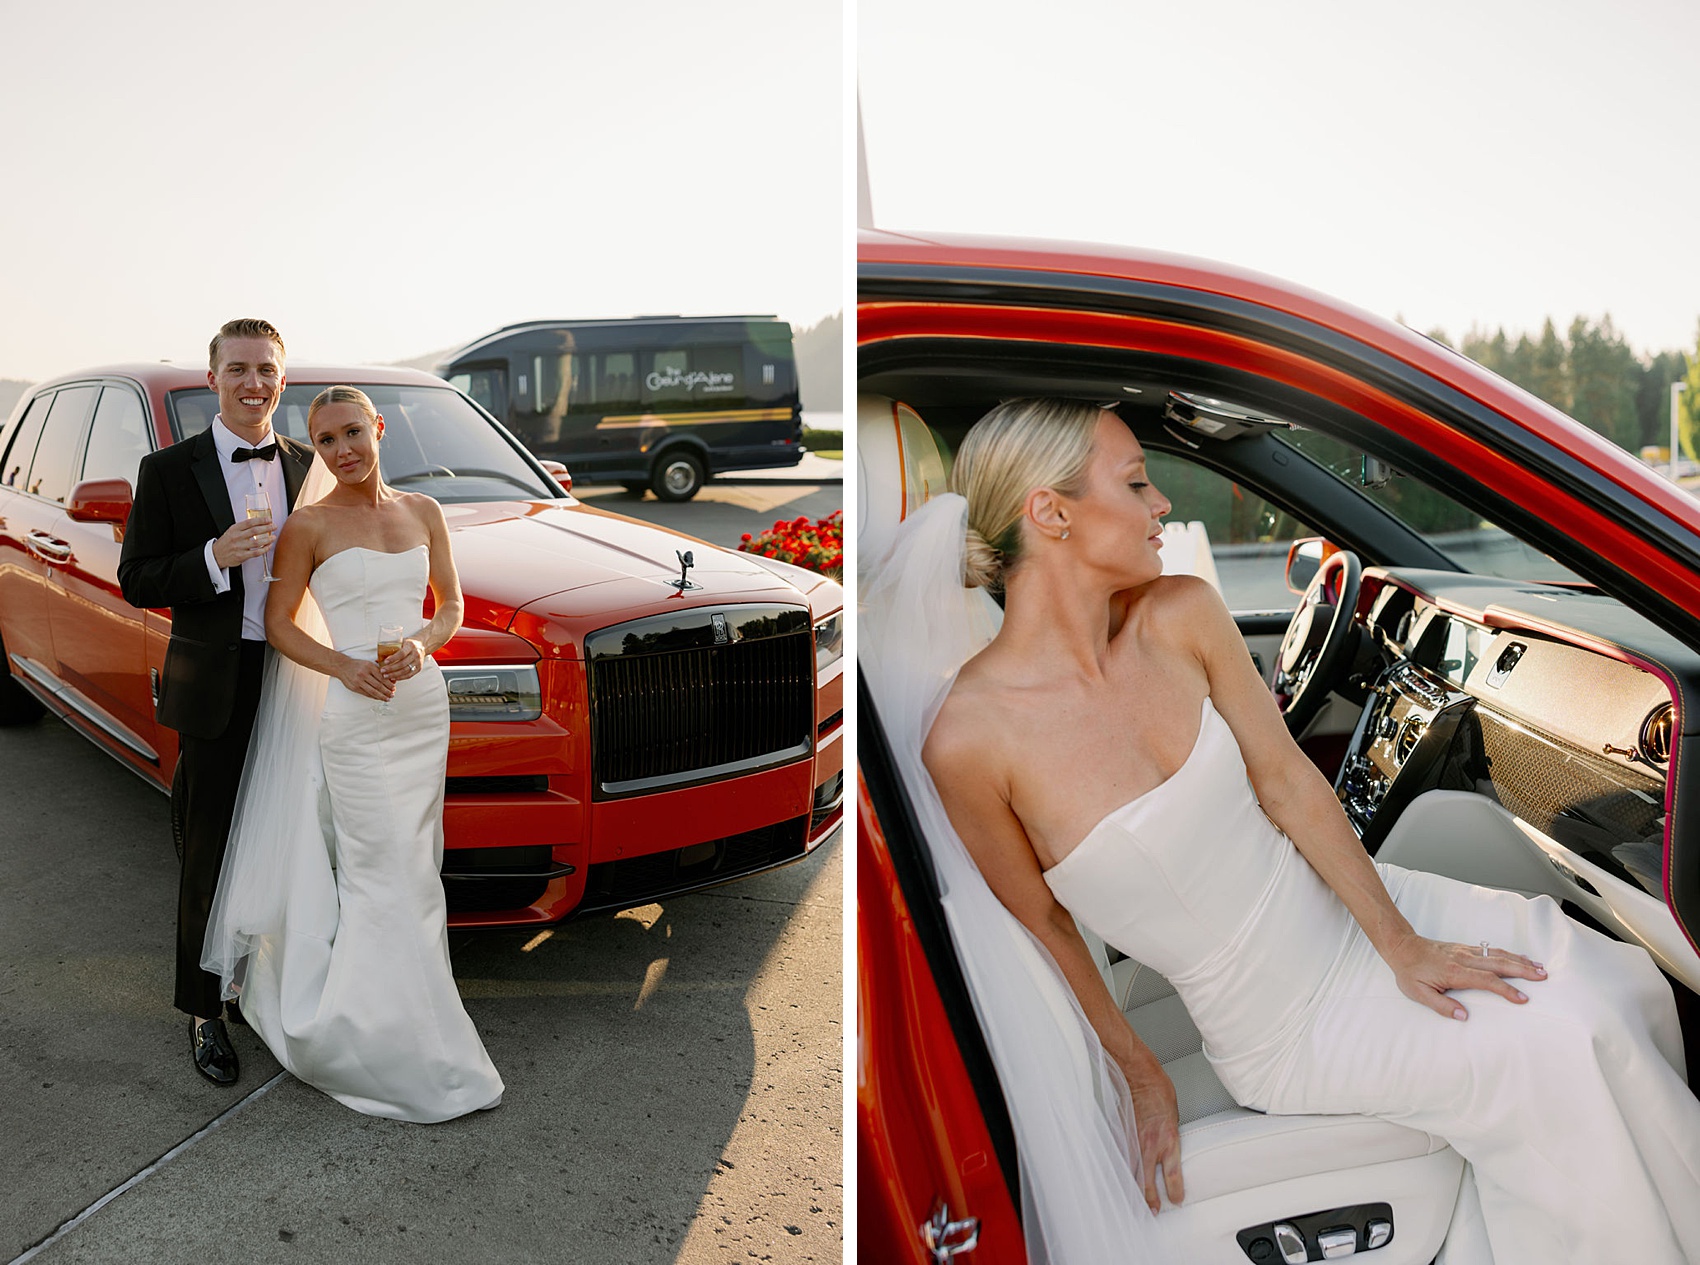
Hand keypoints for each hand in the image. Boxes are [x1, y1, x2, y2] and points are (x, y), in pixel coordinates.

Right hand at [211, 517, 272, 568]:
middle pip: (255, 531)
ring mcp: (239, 547)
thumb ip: (243, 528)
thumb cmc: (226, 543)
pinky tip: (268, 547)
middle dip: (267, 528)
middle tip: (274, 527)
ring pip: (257, 542)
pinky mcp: (241, 556)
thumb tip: (258, 523)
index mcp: (234, 529)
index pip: (249, 522)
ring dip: (268, 539)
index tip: (269, 520)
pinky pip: (256, 552)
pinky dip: (264, 549)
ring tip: (273, 537)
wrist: (216, 555)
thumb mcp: (231, 531)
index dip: (261, 520)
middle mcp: (237, 537)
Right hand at [334, 654, 393, 700]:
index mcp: (369, 667)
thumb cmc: (358, 665)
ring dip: (382, 696)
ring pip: (373, 691)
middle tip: (392, 695)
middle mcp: (364, 674)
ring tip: (387, 699)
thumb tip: (390, 679)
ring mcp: (358, 681)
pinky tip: (379, 698)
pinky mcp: (355, 687)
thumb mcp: (368, 664)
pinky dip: (374, 697)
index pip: (382, 677)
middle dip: (387, 691)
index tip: (394, 688)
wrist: (342, 666)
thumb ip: (378, 670)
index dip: (389, 684)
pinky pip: (366, 694)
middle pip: (378, 685)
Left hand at [378, 638, 424, 682]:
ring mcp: (418, 662)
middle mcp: (416, 654)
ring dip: (395, 675)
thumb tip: (377, 660)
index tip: (385, 662)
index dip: (393, 658)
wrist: (422, 646)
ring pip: (406, 671)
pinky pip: (409, 675)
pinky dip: (400, 678)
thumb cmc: (407, 644)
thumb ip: (391, 650)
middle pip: (403, 664)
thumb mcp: (401, 642)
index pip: (402, 653)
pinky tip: (393, 678)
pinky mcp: (419, 668)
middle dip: (391, 668)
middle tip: (382, 671)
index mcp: (411, 646)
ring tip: (386, 676)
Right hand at [1120, 1050, 1183, 1212]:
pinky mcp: (1120, 1134)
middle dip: (1149, 1199)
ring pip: (1130, 1172)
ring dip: (1132, 1189)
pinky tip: (1116, 1178)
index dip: (1174, 1191)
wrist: (1140, 1075)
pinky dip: (1118, 1169)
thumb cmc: (1158, 1091)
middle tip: (1150, 1212)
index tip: (1176, 1201)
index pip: (1172, 1174)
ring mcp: (1133, 1141)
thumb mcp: (1174, 1118)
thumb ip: (1169, 1138)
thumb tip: (1167, 1151)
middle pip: (1147, 1181)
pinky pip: (1119, 1157)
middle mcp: (1150, 1144)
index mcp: (1168, 1140)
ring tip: (1131, 1203)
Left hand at [1387, 933, 1545, 1019]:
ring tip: (1540, 968)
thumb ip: (1440, 1005)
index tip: (1522, 999)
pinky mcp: (1465, 948)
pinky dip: (1508, 954)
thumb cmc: (1409, 972)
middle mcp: (1463, 959)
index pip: (1486, 981)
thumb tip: (1462, 1016)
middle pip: (1498, 964)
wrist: (1401, 946)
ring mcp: (1465, 952)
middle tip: (1543, 977)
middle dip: (1523, 970)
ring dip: (1520, 961)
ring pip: (1497, 955)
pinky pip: (1490, 950)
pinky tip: (1520, 958)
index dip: (1505, 990)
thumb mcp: (1417, 993)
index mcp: (1454, 972)